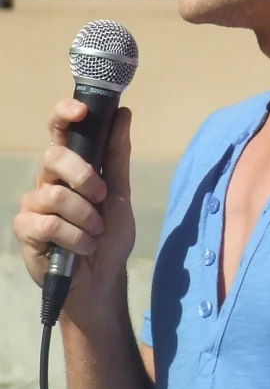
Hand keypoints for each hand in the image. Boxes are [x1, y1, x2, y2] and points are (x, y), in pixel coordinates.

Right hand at [13, 99, 135, 318]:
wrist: (102, 277)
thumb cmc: (108, 234)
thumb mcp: (120, 192)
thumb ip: (117, 155)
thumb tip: (123, 113)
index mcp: (69, 167)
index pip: (58, 130)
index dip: (64, 114)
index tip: (82, 111)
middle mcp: (48, 181)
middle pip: (54, 157)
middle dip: (84, 176)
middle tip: (101, 197)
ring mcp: (34, 204)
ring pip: (55, 194)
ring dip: (85, 216)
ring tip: (95, 231)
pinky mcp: (26, 229)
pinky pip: (49, 224)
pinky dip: (75, 237)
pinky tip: (83, 246)